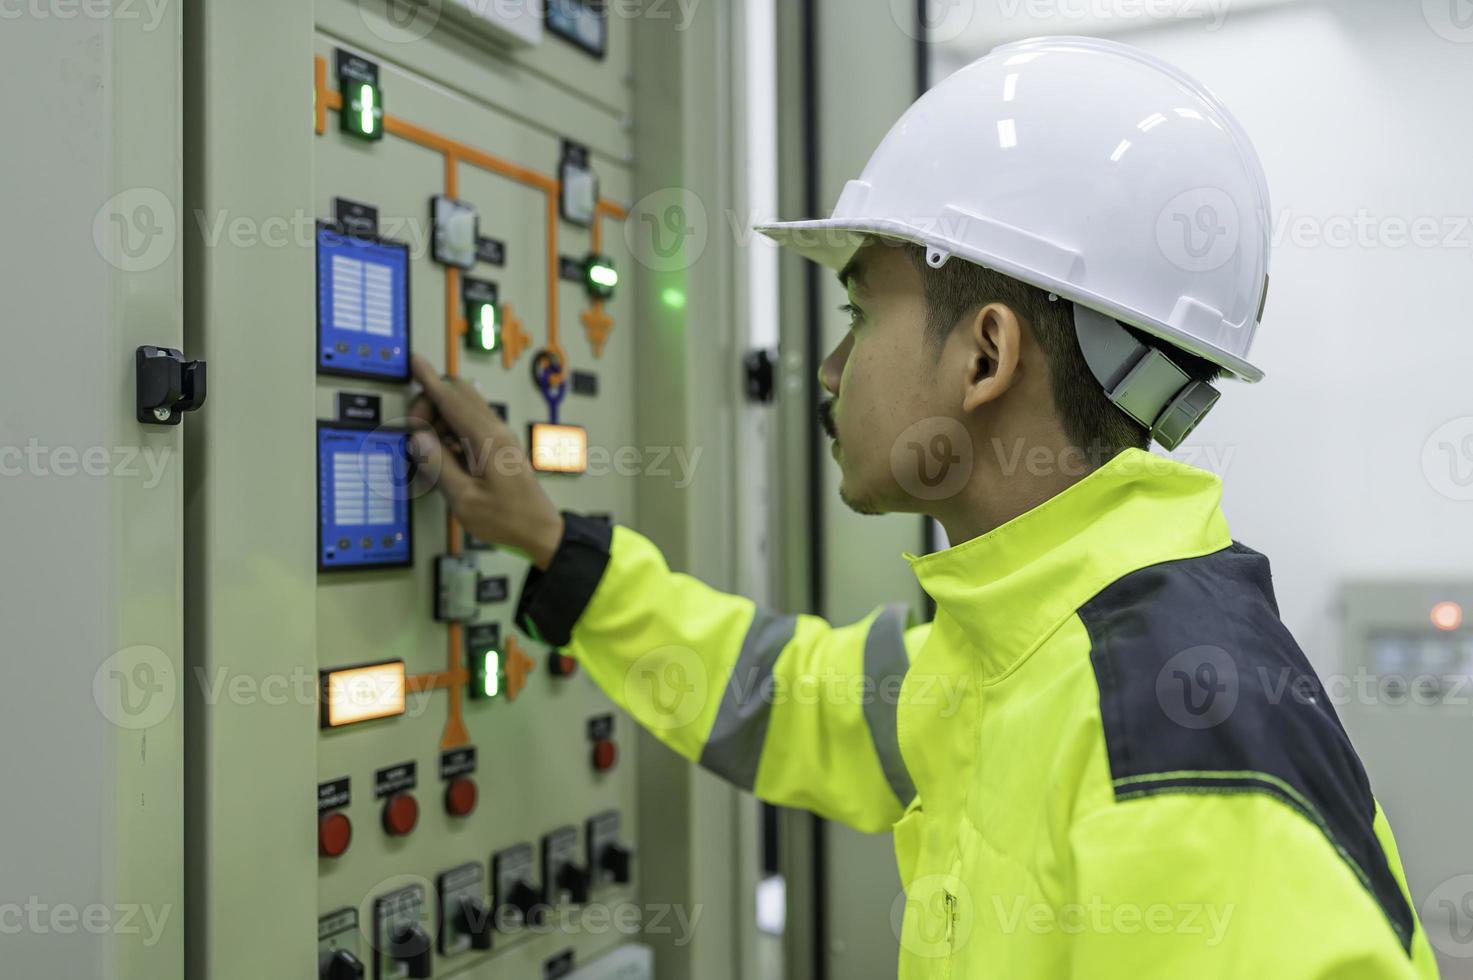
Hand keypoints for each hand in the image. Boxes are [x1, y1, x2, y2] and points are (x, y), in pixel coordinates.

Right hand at [407, 355, 564, 569]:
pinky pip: (470, 424)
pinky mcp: (500, 446)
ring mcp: (499, 437)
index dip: (429, 380)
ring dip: (440, 419)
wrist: (540, 530)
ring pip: (464, 407)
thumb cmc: (507, 519)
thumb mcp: (464, 499)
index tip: (415, 362)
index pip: (452, 399)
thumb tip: (419, 438)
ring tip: (429, 453)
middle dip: (430, 404)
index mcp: (487, 439)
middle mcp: (496, 431)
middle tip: (416, 436)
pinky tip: (444, 458)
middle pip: (459, 393)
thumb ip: (438, 465)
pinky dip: (451, 431)